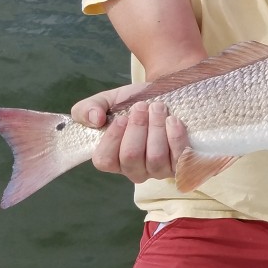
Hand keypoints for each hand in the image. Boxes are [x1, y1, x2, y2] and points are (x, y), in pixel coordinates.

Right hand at [71, 85, 189, 183]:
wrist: (164, 97)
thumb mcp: (106, 102)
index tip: (121, 118)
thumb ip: (87, 109)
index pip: (105, 160)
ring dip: (156, 128)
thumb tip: (94, 119)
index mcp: (112, 158)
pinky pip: (179, 158)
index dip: (112, 140)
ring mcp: (158, 170)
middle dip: (137, 128)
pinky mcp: (180, 165)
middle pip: (131, 157)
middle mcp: (134, 170)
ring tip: (158, 108)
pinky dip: (176, 137)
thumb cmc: (132, 104)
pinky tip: (173, 120)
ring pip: (155, 157)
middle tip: (142, 106)